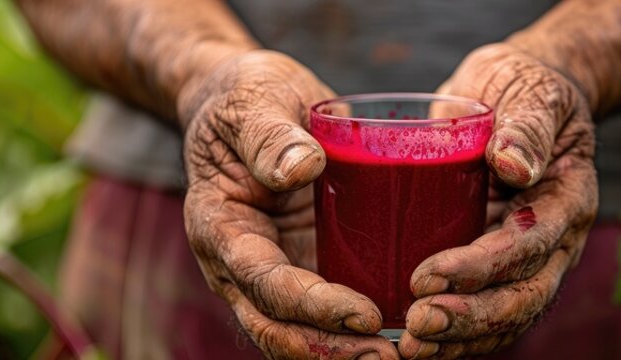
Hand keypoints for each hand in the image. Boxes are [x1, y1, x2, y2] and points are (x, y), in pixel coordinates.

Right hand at [181, 50, 397, 359]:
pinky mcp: (301, 267)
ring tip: (400, 356)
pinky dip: (352, 334)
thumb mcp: (253, 99)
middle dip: (331, 351)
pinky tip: (401, 336)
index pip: (264, 282)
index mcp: (219, 225)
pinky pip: (320, 315)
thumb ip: (269, 134)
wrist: (246, 104)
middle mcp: (238, 263)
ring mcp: (270, 271)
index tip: (365, 313)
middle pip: (276, 327)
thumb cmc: (247, 97)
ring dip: (343, 354)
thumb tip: (302, 167)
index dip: (312, 306)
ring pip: (296, 333)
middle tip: (390, 356)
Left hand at [399, 43, 597, 358]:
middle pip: (522, 297)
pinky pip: (486, 312)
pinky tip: (417, 345)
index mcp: (567, 199)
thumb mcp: (531, 91)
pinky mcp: (500, 267)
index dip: (481, 267)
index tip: (426, 275)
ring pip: (506, 317)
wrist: (520, 96)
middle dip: (470, 319)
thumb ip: (526, 125)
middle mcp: (556, 241)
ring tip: (411, 346)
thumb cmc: (524, 87)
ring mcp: (530, 260)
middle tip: (416, 324)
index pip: (529, 245)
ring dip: (460, 339)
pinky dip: (455, 336)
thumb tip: (511, 165)